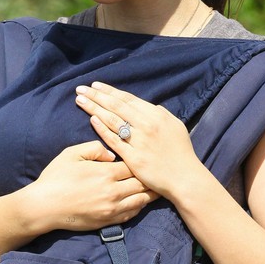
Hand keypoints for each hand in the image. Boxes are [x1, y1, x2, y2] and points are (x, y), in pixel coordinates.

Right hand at [30, 140, 156, 231]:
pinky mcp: (108, 221)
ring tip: (158, 188)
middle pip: (142, 183)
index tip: (146, 157)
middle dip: (150, 177)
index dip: (140, 161)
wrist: (44, 207)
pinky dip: (139, 207)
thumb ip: (94, 148)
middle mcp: (113, 191)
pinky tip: (141, 202)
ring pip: (140, 200)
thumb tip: (112, 153)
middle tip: (159, 172)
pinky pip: (131, 214)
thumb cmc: (56, 178)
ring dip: (149, 194)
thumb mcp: (72, 154)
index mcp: (106, 172)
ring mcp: (112, 209)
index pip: (134, 165)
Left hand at [75, 81, 199, 199]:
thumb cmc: (181, 152)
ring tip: (80, 100)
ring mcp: (139, 141)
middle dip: (96, 95)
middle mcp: (146, 124)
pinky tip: (91, 119)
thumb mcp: (175, 126)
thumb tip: (150, 106)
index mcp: (156, 115)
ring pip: (112, 120)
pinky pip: (114, 140)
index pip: (127, 99)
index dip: (110, 91)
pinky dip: (102, 128)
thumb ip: (162, 114)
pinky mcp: (133, 157)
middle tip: (81, 88)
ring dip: (94, 108)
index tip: (95, 85)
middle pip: (116, 106)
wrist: (185, 177)